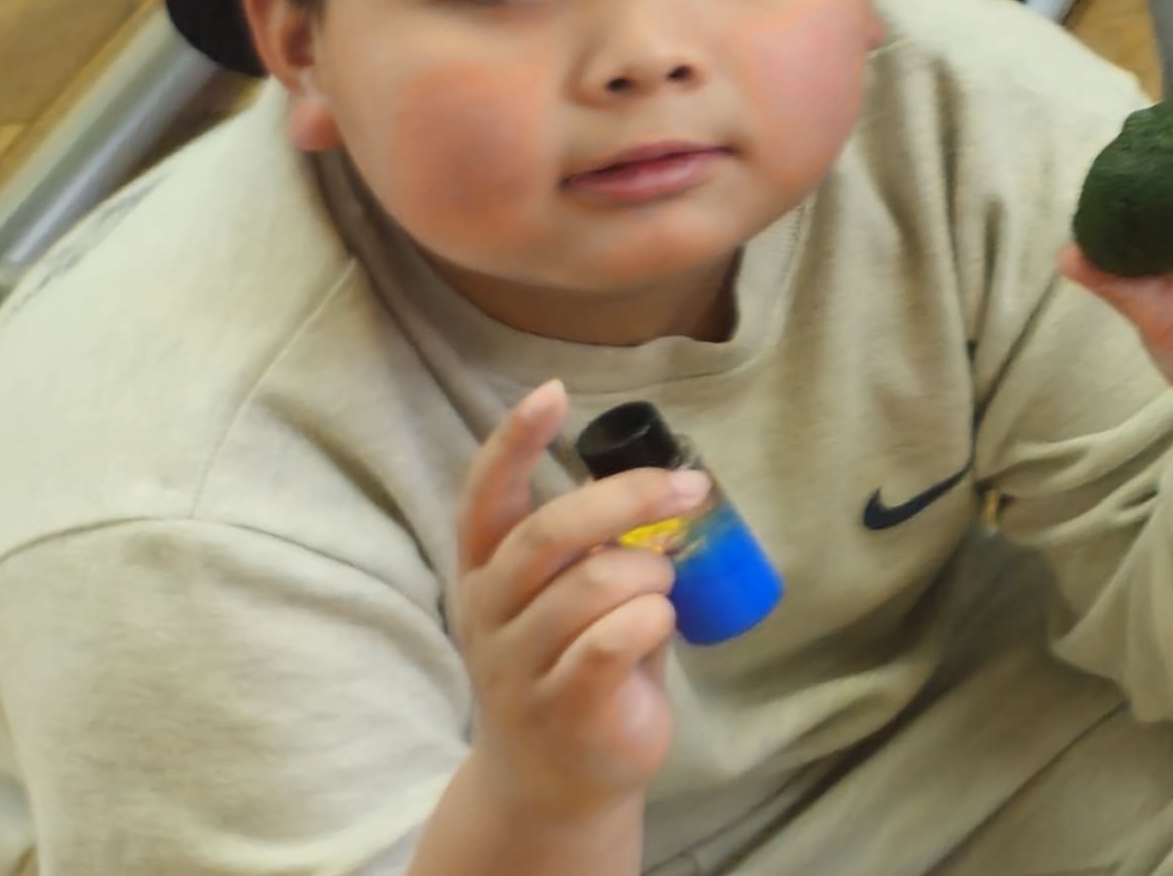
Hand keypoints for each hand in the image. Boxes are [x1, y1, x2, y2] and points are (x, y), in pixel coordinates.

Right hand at [438, 384, 694, 818]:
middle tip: (688, 489)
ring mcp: (516, 664)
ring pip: (594, 585)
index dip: (514, 443)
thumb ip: (597, 547)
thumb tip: (664, 483)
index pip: (484, 498)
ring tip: (660, 594)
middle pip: (548, 533)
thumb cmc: (575, 666)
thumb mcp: (571, 598)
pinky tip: (658, 626)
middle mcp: (488, 613)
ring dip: (650, 576)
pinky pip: (614, 641)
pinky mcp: (559, 706)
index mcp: (485, 574)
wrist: (553, 779)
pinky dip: (652, 621)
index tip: (551, 393)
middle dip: (628, 499)